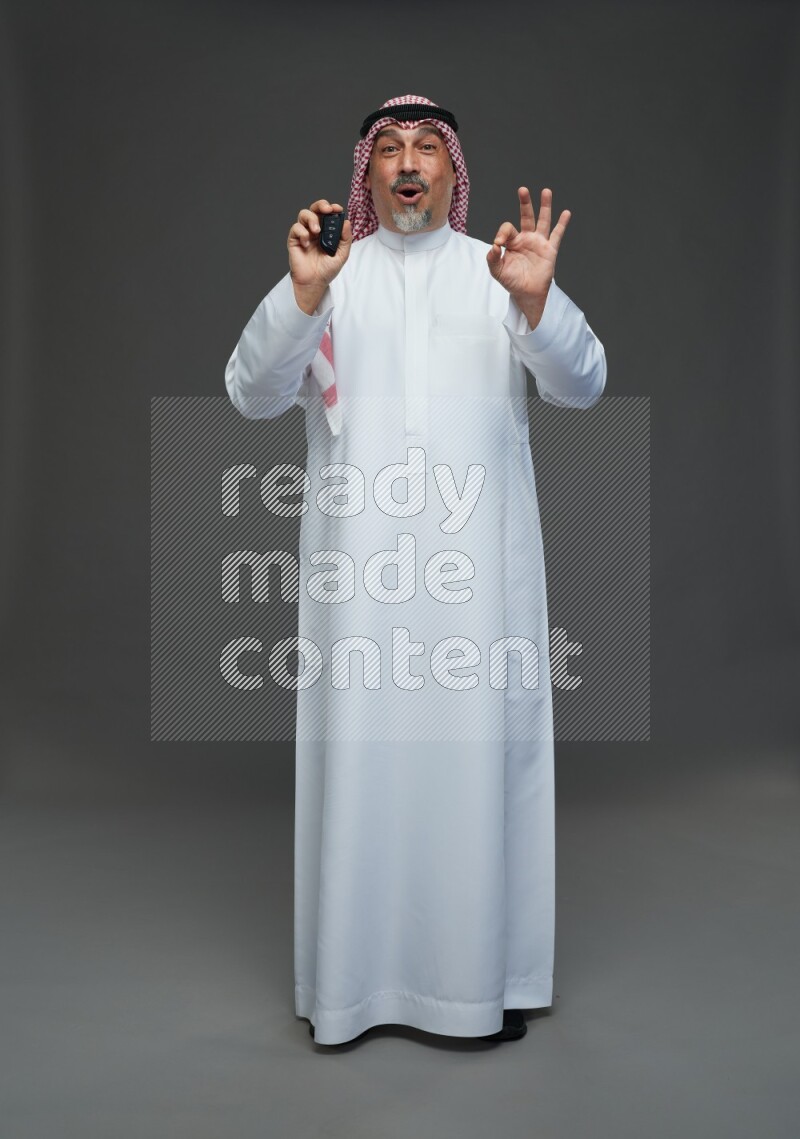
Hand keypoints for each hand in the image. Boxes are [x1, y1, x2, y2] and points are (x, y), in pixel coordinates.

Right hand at [288, 200, 352, 313]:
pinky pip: (295, 228)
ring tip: (317, 231)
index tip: (337, 209)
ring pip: (303, 214)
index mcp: (326, 231)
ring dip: (311, 218)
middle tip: (327, 210)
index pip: (328, 214)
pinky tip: (307, 243)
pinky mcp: (294, 240)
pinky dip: (302, 232)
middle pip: (315, 209)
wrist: (315, 283)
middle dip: (321, 205)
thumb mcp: (342, 255)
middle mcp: (315, 230)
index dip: (332, 208)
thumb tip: (346, 222)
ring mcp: (304, 234)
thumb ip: (345, 239)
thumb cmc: (327, 270)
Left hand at [486, 187, 569, 326]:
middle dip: (525, 203)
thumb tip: (494, 246)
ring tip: (546, 191)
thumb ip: (492, 258)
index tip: (499, 244)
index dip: (502, 233)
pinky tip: (566, 213)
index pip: (508, 228)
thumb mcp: (497, 271)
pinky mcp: (550, 250)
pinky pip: (557, 235)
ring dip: (545, 206)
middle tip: (522, 190)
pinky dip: (562, 224)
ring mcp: (539, 242)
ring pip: (543, 220)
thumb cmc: (512, 281)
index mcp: (513, 241)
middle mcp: (526, 238)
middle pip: (526, 216)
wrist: (526, 294)